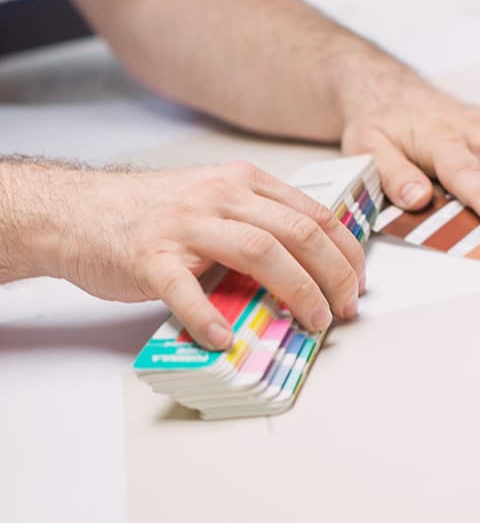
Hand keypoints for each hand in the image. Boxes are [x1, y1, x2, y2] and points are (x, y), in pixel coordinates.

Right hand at [16, 161, 364, 349]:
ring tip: (310, 323)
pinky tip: (225, 338)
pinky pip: (184, 288)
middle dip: (333, 275)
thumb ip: (258, 223)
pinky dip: (208, 315)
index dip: (346, 252)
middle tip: (344, 309)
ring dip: (295, 291)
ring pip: (258, 252)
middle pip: (297, 232)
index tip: (357, 282)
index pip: (315, 214)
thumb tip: (309, 268)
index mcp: (244, 183)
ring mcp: (185, 226)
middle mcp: (221, 196)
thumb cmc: (152, 212)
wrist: (78, 211)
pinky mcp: (150, 258)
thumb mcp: (215, 201)